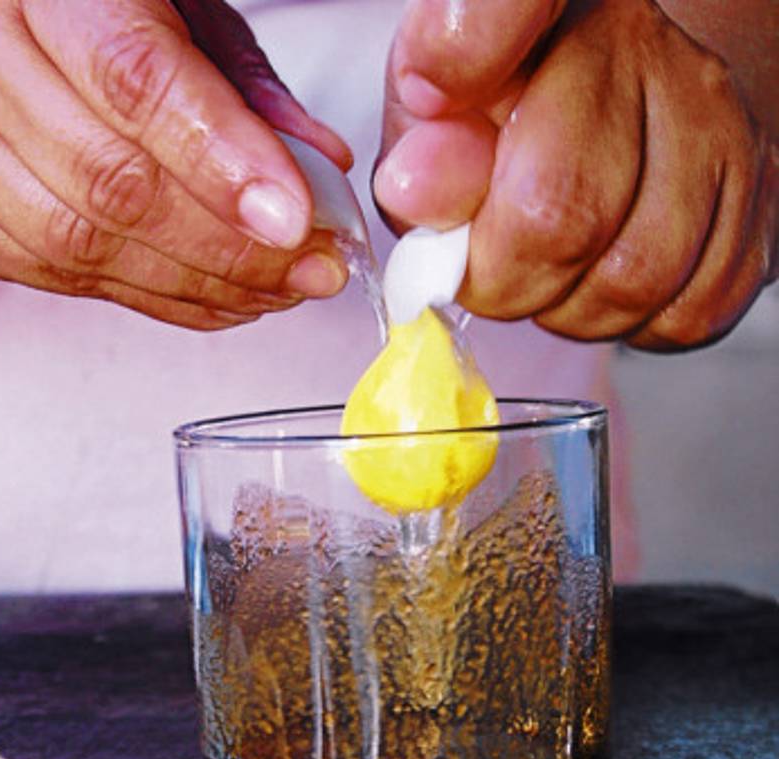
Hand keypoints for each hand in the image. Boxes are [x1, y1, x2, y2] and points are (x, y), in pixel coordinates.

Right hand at [0, 0, 350, 328]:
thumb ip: (238, 80)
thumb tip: (320, 165)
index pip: (134, 83)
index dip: (223, 162)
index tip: (294, 219)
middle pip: (111, 187)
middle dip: (232, 248)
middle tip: (311, 268)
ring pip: (81, 249)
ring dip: (198, 286)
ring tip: (275, 290)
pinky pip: (55, 280)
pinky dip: (150, 298)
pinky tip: (212, 295)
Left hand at [374, 0, 778, 349]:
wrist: (638, 118)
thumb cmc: (521, 122)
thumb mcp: (444, 119)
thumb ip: (425, 150)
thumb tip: (417, 189)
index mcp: (565, 15)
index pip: (514, 5)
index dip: (467, 50)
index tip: (427, 109)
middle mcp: (663, 59)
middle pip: (562, 218)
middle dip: (501, 280)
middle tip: (486, 266)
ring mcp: (726, 136)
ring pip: (632, 283)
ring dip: (566, 309)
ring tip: (549, 273)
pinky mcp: (760, 214)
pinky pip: (685, 316)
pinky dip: (628, 325)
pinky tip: (601, 283)